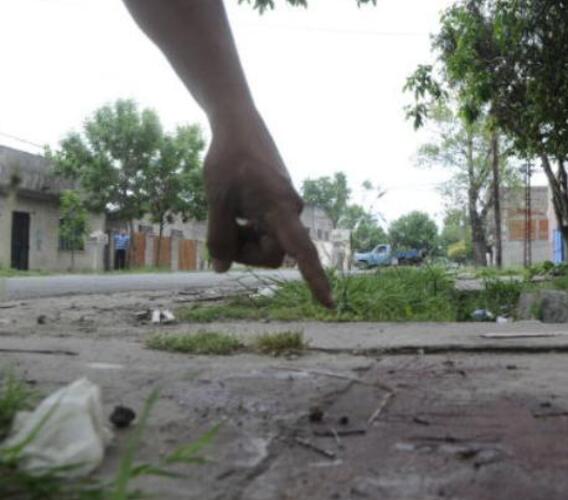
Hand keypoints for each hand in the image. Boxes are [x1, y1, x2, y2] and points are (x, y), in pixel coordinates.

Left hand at [203, 134, 332, 307]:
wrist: (239, 125)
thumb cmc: (227, 159)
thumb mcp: (216, 200)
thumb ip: (219, 237)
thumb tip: (222, 268)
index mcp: (280, 208)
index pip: (302, 252)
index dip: (314, 280)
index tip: (328, 305)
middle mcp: (291, 211)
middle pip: (272, 255)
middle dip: (244, 252)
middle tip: (220, 230)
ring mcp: (286, 209)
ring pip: (266, 244)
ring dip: (244, 239)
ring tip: (227, 212)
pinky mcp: (279, 206)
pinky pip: (266, 231)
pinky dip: (247, 228)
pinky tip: (235, 209)